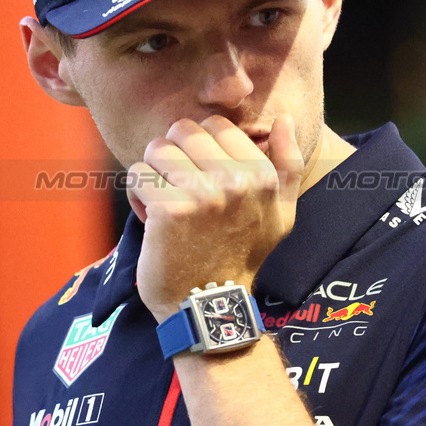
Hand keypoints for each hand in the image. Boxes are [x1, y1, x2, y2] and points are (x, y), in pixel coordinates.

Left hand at [128, 114, 303, 320]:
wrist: (210, 304)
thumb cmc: (243, 256)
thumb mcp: (282, 214)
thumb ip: (287, 164)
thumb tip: (283, 120)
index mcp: (261, 175)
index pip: (215, 124)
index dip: (199, 146)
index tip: (200, 175)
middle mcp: (235, 181)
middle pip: (181, 130)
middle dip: (172, 154)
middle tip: (176, 186)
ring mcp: (202, 195)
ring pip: (155, 149)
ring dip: (153, 173)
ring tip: (164, 200)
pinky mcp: (168, 211)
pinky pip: (137, 175)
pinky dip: (137, 195)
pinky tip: (151, 217)